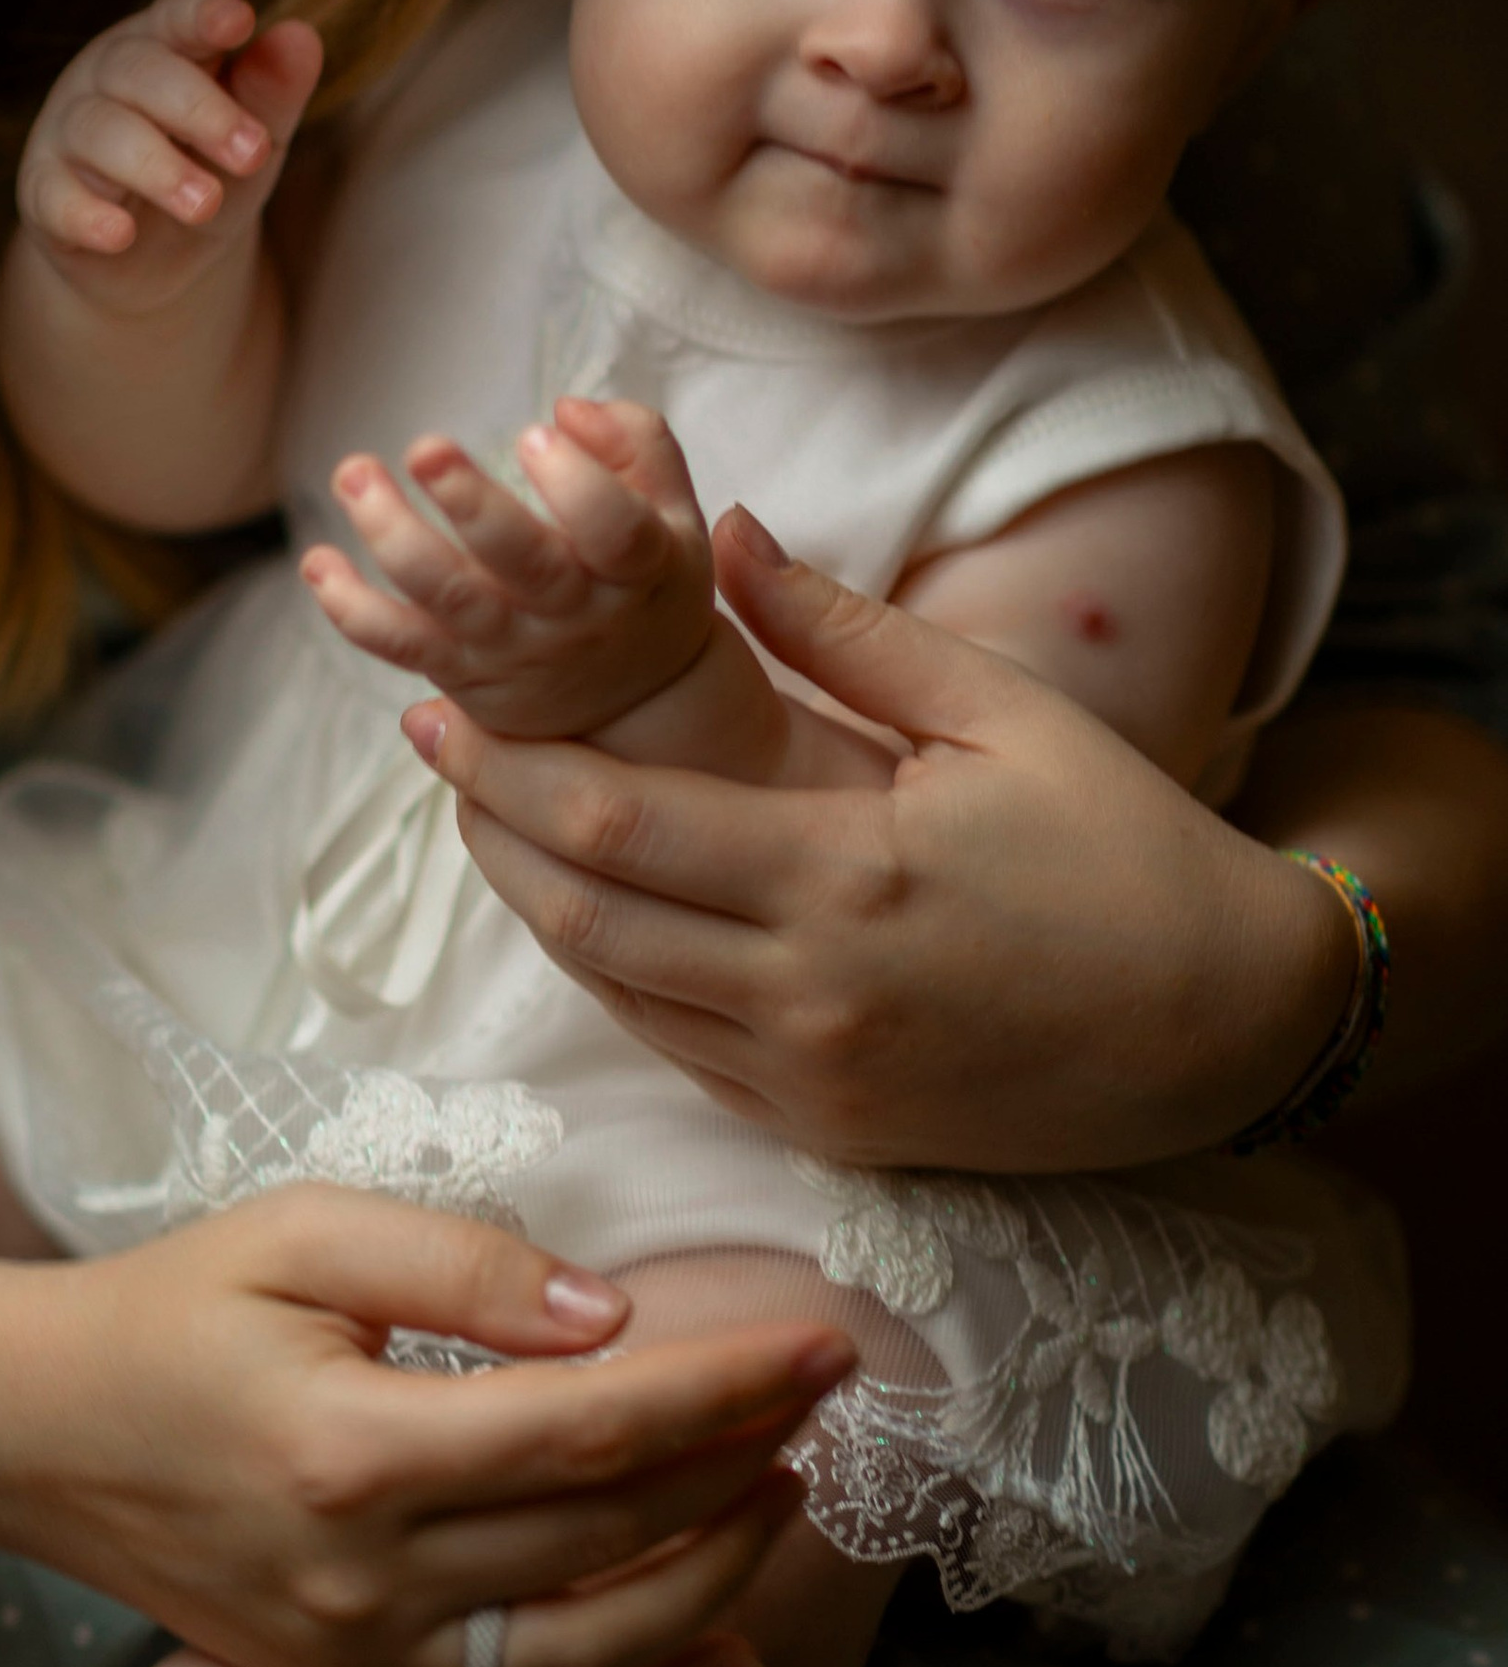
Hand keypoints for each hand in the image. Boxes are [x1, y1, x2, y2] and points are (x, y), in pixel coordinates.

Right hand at [9, 1186, 846, 1666]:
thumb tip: (610, 1319)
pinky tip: (725, 1655)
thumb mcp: (301, 1231)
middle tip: (830, 1391)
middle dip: (746, 1460)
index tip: (822, 1340)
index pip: (598, 1430)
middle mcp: (371, 1578)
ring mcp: (368, 1654)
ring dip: (716, 1583)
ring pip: (593, 1656)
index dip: (728, 1389)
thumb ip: (462, 1266)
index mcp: (357, 1450)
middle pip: (613, 1538)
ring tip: (784, 1496)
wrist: (36, 1430)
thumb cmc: (173, 1307)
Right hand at [14, 0, 321, 322]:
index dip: (202, 15)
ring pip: (99, 130)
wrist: (154, 260)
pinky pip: (53, 195)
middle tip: (252, 153)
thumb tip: (302, 35)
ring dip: (154, 165)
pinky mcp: (43, 193)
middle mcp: (106, 77)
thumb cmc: (206, 169)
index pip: (176, 17)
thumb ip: (274, 89)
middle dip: (197, 108)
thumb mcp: (253, 135)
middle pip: (139, 71)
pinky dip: (85, 213)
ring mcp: (68, 133)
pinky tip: (120, 233)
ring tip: (204, 202)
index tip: (240, 20)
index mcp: (163, 46)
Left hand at [300, 398, 714, 740]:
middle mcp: (573, 614)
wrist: (634, 700)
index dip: (576, 483)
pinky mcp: (460, 670)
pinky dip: (350, 608)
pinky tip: (317, 561)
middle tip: (426, 447)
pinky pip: (397, 643)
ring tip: (354, 474)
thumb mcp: (673, 511)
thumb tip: (566, 409)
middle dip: (470, 504)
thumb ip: (637, 443)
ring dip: (392, 536)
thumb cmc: (644, 579)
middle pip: (521, 561)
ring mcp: (511, 647)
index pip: (614, 530)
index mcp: (636, 568)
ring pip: (447, 597)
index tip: (533, 436)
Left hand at [416, 506, 1353, 1173]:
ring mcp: (814, 1081)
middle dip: (488, 835)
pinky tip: (601, 907)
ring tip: (497, 819)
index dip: (503, 770)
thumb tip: (719, 532)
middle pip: (580, 919)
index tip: (436, 714)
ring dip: (540, 908)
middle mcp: (809, 996)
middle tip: (440, 757)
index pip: (613, 823)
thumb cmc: (1125, 849)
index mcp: (844, 875)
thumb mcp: (998, 712)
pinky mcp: (829, 1135)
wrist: (1229, 1027)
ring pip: (614, 995)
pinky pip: (679, 1052)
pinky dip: (620, 979)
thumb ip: (843, 629)